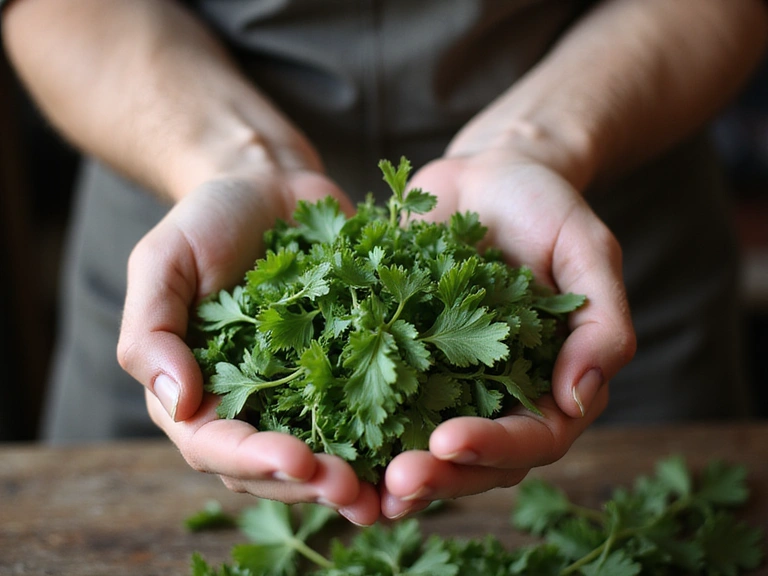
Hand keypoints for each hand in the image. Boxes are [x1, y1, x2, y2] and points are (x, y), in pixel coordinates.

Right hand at [117, 167, 379, 525]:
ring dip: (359, 476)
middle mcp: (252, 405)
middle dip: (314, 484)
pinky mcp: (351, 366)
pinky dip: (395, 430)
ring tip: (393, 491)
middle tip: (355, 493)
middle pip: (277, 466)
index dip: (255, 462)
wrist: (269, 186)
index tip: (298, 462)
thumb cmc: (208, 221)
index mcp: (197, 393)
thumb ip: (151, 334)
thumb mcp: (163, 263)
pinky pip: (372, 406)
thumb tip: (178, 402)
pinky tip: (425, 443)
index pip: (217, 447)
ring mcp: (304, 390)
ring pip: (328, 451)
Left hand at [380, 148, 635, 517]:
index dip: (493, 448)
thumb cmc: (544, 206)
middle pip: (476, 460)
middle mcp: (501, 395)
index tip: (447, 441)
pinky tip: (325, 436)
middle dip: (437, 475)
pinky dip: (357, 424)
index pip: (535, 437)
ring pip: (426, 444)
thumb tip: (580, 399)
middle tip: (396, 483)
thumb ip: (601, 323)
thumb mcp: (586, 251)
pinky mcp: (404, 359)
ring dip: (393, 468)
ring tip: (357, 482)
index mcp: (554, 381)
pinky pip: (381, 400)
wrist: (486, 173)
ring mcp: (449, 382)